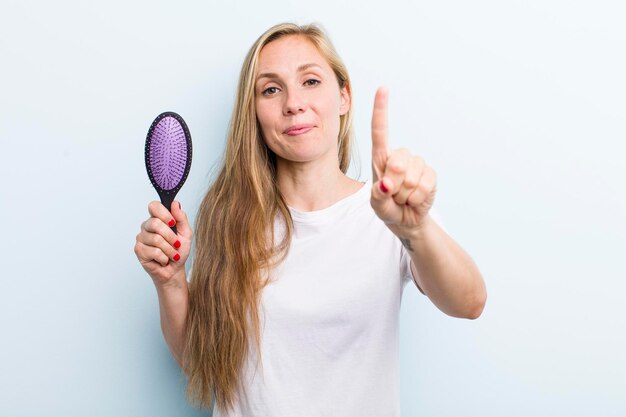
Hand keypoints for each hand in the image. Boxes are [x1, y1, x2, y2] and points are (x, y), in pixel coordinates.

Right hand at [134, 200, 191, 287]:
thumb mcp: (185, 233)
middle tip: (177, 244)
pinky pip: (153, 251)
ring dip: (169, 250)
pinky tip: (163, 260)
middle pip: (155, 223)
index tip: (172, 222)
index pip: (154, 206)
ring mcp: (141, 237)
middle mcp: (147, 226)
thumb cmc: (179, 250)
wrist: (175, 269)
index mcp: (158, 218)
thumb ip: (181, 218)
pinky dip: (163, 257)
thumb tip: (175, 203)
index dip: (163, 213)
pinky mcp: (138, 250)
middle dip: (170, 236)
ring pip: (156, 239)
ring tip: (172, 254)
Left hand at [370, 87, 436, 235]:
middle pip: (397, 163)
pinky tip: (414, 199)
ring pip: (410, 178)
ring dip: (405, 195)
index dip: (381, 110)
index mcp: (382, 158)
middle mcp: (400, 157)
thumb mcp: (377, 205)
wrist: (406, 220)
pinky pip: (424, 185)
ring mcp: (417, 164)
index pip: (380, 131)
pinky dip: (417, 198)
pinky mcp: (430, 174)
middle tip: (393, 194)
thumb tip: (386, 184)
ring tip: (403, 197)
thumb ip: (378, 196)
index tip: (383, 89)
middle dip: (394, 184)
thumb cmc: (387, 208)